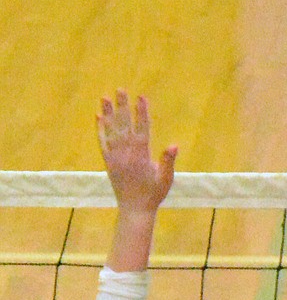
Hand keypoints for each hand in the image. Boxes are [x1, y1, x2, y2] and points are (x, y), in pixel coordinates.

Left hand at [96, 91, 176, 213]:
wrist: (134, 209)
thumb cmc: (154, 194)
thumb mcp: (166, 179)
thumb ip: (168, 162)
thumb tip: (174, 145)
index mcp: (141, 156)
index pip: (142, 129)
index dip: (141, 113)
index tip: (141, 97)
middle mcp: (126, 154)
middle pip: (124, 125)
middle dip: (122, 107)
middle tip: (120, 90)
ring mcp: (115, 157)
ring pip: (111, 131)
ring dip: (108, 113)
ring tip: (105, 97)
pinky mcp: (108, 162)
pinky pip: (102, 142)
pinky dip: (100, 129)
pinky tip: (98, 117)